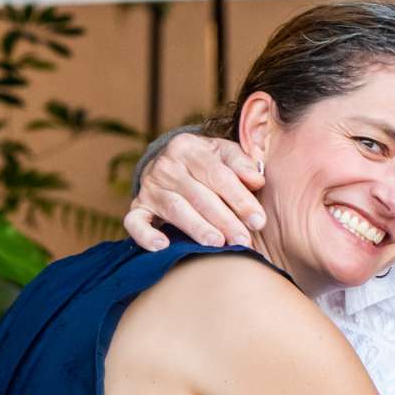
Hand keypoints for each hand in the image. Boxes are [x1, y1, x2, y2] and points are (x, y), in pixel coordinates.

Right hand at [124, 133, 266, 251]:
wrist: (171, 163)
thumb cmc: (208, 163)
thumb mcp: (225, 154)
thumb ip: (243, 163)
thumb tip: (257, 179)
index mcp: (190, 148)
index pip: (218, 175)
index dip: (240, 199)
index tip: (259, 221)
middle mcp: (166, 166)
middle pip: (199, 195)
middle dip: (224, 220)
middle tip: (243, 240)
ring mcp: (150, 187)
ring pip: (175, 209)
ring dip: (197, 228)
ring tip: (217, 244)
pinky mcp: (139, 207)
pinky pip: (134, 222)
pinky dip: (145, 235)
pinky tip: (162, 246)